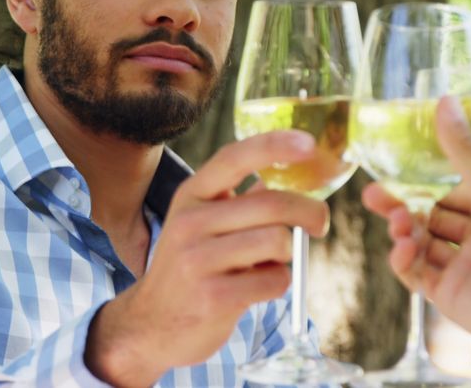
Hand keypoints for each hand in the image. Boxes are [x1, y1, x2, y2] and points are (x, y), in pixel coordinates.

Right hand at [86, 131, 329, 386]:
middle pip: (272, 203)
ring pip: (277, 241)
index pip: (235, 158)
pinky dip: (279, 283)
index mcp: (191, 195)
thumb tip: (291, 177)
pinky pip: (275, 280)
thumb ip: (242, 201)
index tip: (310, 144)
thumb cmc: (192, 267)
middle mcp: (190, 221)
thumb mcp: (203, 224)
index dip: (275, 146)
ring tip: (271, 263)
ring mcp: (198, 260)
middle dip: (309, 212)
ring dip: (288, 254)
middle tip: (319, 224)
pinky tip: (259, 288)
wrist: (151, 325)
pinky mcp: (213, 297)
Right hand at [366, 97, 470, 385]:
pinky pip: (417, 276)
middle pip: (428, 218)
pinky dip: (404, 261)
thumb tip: (444, 100)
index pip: (448, 193)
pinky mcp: (451, 296)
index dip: (420, 184)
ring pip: (420, 245)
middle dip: (400, 207)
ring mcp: (463, 268)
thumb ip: (461, 148)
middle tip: (371, 197)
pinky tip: (403, 247)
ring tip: (400, 223)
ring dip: (403, 231)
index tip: (393, 172)